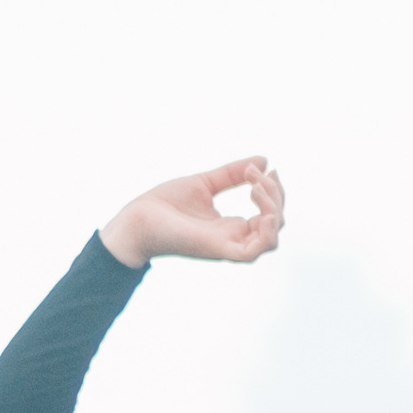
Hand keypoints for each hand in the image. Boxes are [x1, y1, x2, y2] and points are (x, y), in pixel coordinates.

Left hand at [99, 157, 284, 268]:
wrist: (137, 219)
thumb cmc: (164, 204)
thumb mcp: (205, 182)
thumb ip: (232, 174)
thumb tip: (264, 160)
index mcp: (231, 226)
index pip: (270, 216)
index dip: (274, 192)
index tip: (263, 168)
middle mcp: (233, 238)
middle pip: (275, 225)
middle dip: (276, 196)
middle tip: (256, 174)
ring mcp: (227, 245)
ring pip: (271, 239)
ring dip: (273, 210)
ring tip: (256, 187)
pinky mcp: (218, 250)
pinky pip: (254, 252)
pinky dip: (266, 232)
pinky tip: (260, 210)